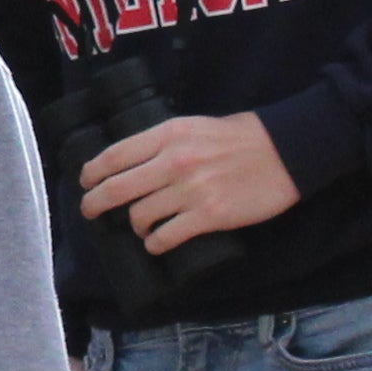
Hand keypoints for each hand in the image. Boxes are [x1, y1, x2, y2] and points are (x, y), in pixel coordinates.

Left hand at [77, 109, 302, 252]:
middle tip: (90, 210)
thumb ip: (166, 142)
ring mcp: (190, 191)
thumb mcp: (196, 126)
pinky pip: (167, 237)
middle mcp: (173, 162)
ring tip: (140, 228)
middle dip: (96, 203)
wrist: (286, 152)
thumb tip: (136, 161)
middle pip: (117, 189)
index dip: (92, 172)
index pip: (115, 155)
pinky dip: (156, 244)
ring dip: (135, 226)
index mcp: (168, 134)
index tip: (85, 181)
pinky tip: (156, 244)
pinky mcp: (209, 216)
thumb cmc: (243, 137)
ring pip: (140, 216)